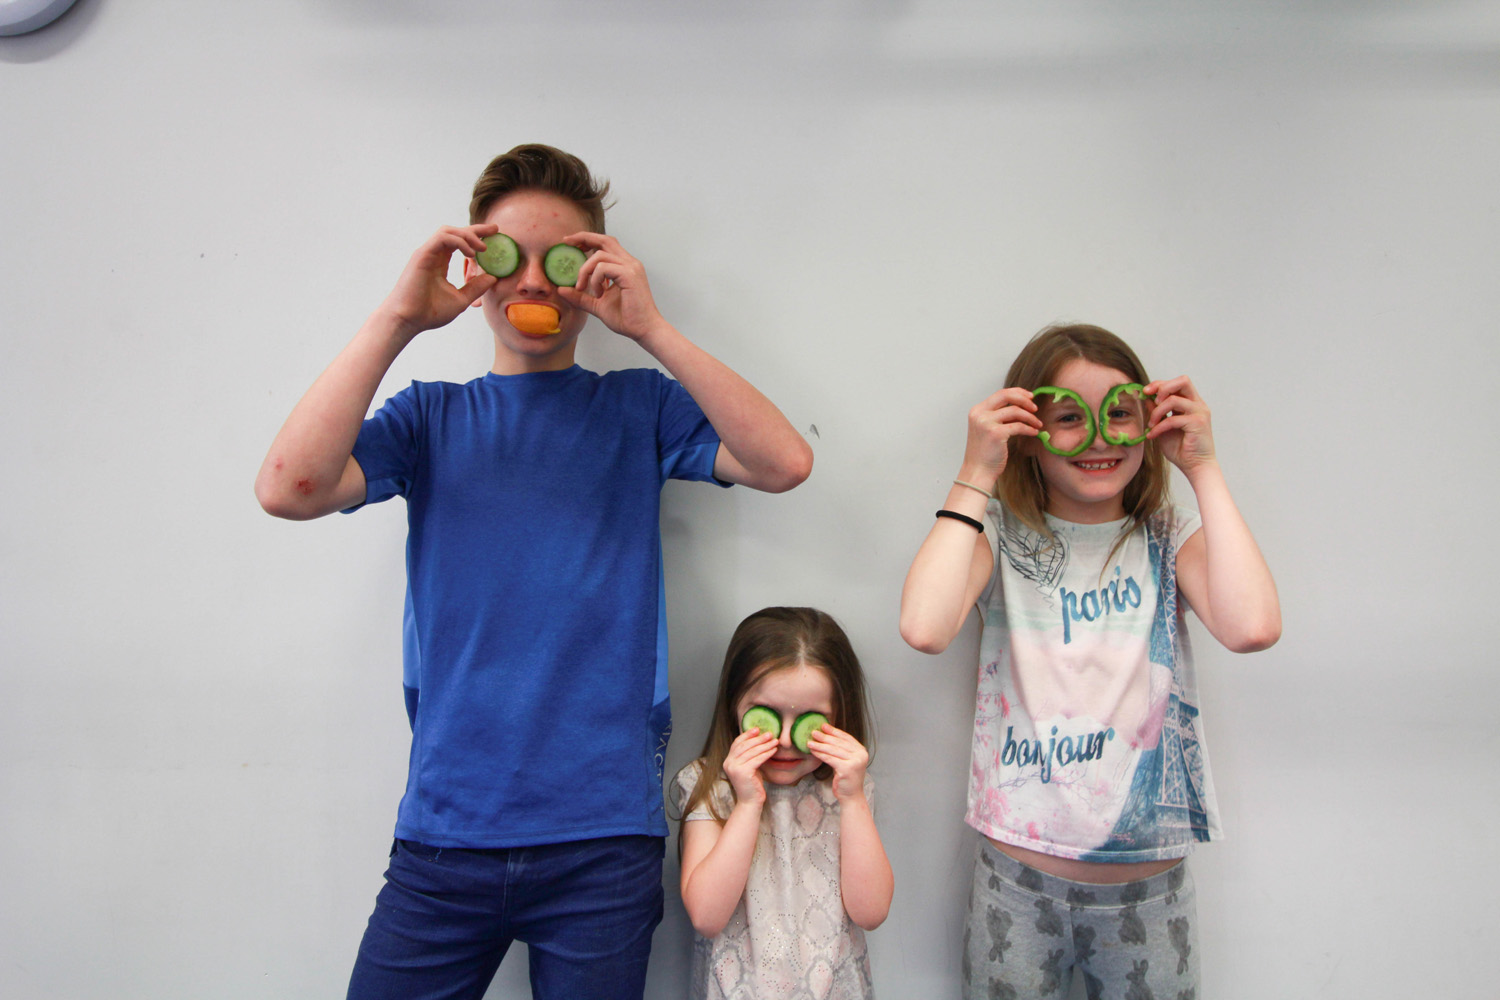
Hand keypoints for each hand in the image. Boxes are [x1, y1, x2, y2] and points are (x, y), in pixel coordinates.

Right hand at [377, 225, 498, 339]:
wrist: (408, 320)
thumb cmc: (429, 312)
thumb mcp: (460, 299)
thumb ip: (476, 288)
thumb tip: (493, 278)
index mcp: (440, 263)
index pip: (459, 242)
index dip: (476, 236)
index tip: (494, 235)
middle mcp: (433, 255)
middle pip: (455, 232)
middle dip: (476, 229)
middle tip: (495, 229)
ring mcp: (427, 253)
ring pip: (448, 231)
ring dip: (468, 235)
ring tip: (483, 248)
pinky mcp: (422, 255)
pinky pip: (443, 238)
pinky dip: (459, 241)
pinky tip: (471, 253)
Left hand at [554, 233, 665, 341]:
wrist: (644, 330)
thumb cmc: (627, 318)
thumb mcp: (598, 305)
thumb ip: (581, 297)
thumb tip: (561, 289)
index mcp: (624, 266)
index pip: (605, 244)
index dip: (587, 239)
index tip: (570, 243)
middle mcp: (629, 263)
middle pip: (604, 239)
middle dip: (583, 238)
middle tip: (566, 242)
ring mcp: (631, 267)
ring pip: (600, 255)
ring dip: (585, 271)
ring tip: (583, 288)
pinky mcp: (629, 275)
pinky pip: (603, 268)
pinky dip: (595, 279)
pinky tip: (598, 294)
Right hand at [722, 728, 777, 805]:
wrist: (750, 802)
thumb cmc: (751, 784)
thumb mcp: (748, 766)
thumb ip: (749, 755)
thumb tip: (760, 738)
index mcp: (728, 761)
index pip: (737, 743)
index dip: (746, 735)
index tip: (757, 729)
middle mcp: (729, 763)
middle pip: (744, 746)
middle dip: (758, 738)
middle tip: (769, 733)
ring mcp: (735, 768)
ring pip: (752, 752)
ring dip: (764, 745)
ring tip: (774, 740)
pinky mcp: (743, 772)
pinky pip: (757, 759)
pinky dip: (766, 753)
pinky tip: (773, 750)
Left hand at [805, 724, 869, 801]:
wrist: (851, 796)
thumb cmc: (846, 778)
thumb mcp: (846, 761)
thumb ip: (841, 749)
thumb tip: (827, 735)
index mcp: (861, 751)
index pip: (846, 737)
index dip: (834, 731)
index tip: (823, 726)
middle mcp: (860, 755)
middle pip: (839, 743)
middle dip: (825, 737)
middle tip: (813, 732)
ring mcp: (855, 761)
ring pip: (833, 750)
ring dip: (820, 745)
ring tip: (809, 742)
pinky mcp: (847, 769)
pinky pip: (830, 759)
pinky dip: (820, 754)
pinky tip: (813, 751)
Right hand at [960, 387, 1042, 484]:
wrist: (978, 471)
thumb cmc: (984, 453)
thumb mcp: (987, 428)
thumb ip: (998, 416)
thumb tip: (1020, 406)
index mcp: (977, 410)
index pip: (1000, 393)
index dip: (1017, 393)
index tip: (1029, 397)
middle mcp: (980, 414)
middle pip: (1007, 396)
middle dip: (1025, 400)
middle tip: (1035, 408)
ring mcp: (986, 423)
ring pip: (1015, 411)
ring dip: (1030, 417)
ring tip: (1037, 424)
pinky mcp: (996, 433)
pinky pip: (1018, 426)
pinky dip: (1029, 428)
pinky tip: (1034, 432)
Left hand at [1144, 375, 1216, 473]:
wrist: (1196, 466)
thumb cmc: (1181, 449)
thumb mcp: (1164, 427)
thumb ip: (1157, 412)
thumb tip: (1146, 398)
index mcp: (1191, 403)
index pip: (1177, 383)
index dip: (1160, 384)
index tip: (1145, 391)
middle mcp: (1198, 404)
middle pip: (1183, 381)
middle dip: (1162, 387)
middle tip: (1150, 399)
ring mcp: (1200, 412)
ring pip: (1174, 399)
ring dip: (1157, 411)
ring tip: (1151, 424)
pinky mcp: (1198, 423)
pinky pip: (1173, 418)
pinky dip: (1159, 426)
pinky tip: (1152, 435)